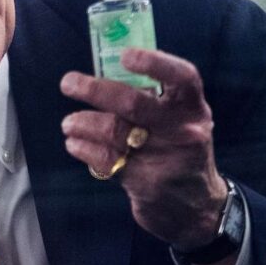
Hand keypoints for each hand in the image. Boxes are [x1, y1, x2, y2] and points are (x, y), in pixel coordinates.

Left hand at [60, 48, 225, 249]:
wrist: (197, 208)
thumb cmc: (180, 151)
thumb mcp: (182, 122)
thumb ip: (156, 99)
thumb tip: (107, 71)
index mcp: (193, 108)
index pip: (182, 77)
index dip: (154, 62)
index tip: (125, 56)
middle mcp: (183, 130)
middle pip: (133, 103)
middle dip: (93, 90)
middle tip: (68, 83)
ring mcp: (164, 157)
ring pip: (112, 131)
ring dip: (82, 122)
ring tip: (69, 123)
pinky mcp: (145, 182)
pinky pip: (105, 159)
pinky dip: (83, 148)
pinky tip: (75, 144)